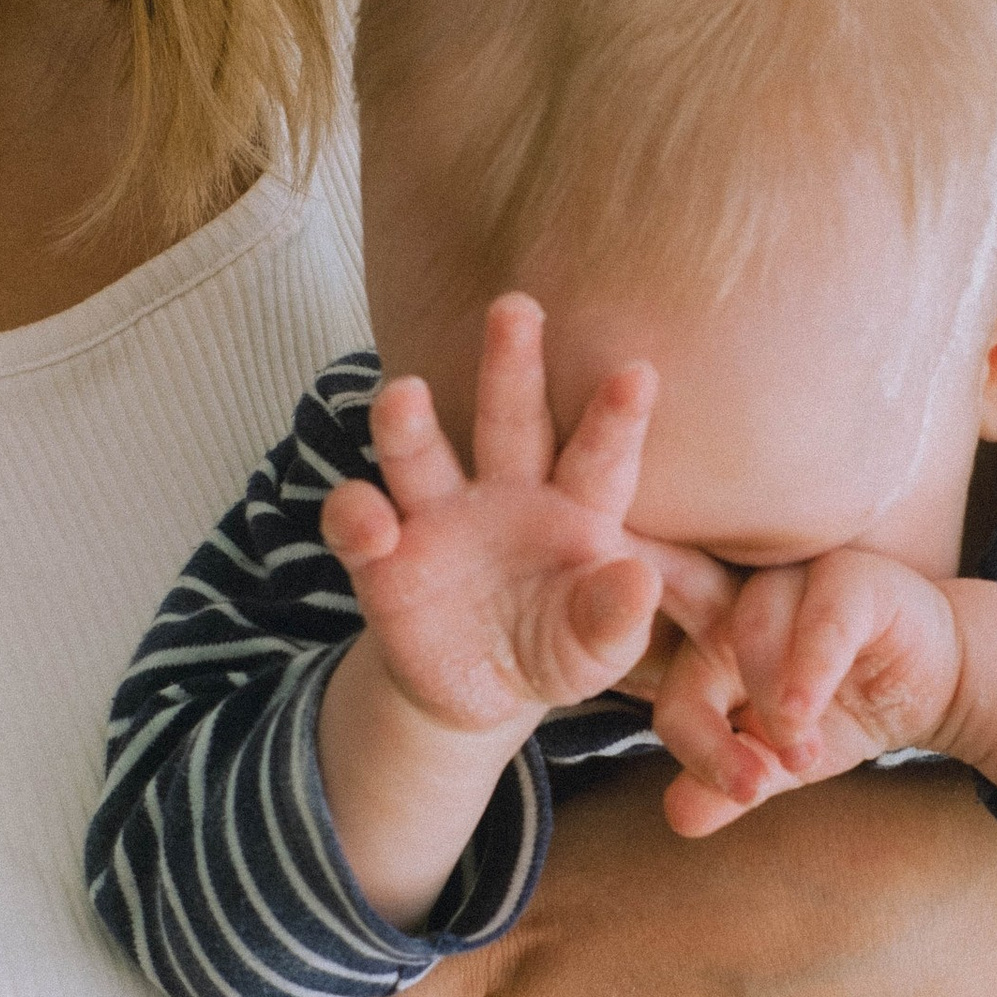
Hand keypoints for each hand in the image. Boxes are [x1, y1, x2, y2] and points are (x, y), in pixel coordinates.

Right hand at [320, 294, 661, 734]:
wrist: (479, 689)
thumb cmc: (557, 649)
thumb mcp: (595, 650)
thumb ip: (614, 620)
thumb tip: (638, 580)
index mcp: (573, 508)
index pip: (597, 456)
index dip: (616, 418)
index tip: (639, 373)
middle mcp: (503, 493)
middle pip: (508, 418)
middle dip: (510, 363)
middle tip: (515, 306)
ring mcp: (437, 518)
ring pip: (420, 453)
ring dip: (408, 423)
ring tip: (402, 394)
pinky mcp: (381, 556)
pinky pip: (359, 522)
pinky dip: (357, 518)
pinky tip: (371, 528)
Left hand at [640, 544, 965, 834]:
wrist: (936, 683)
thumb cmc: (840, 712)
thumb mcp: (781, 761)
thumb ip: (730, 784)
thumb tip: (678, 818)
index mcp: (705, 644)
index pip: (674, 693)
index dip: (698, 745)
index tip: (743, 796)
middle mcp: (736, 603)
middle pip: (674, 608)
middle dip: (641, 606)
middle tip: (619, 632)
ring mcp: (790, 584)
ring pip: (748, 625)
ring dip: (767, 698)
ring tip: (799, 751)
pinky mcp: (849, 577)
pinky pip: (820, 613)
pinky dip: (809, 665)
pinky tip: (808, 711)